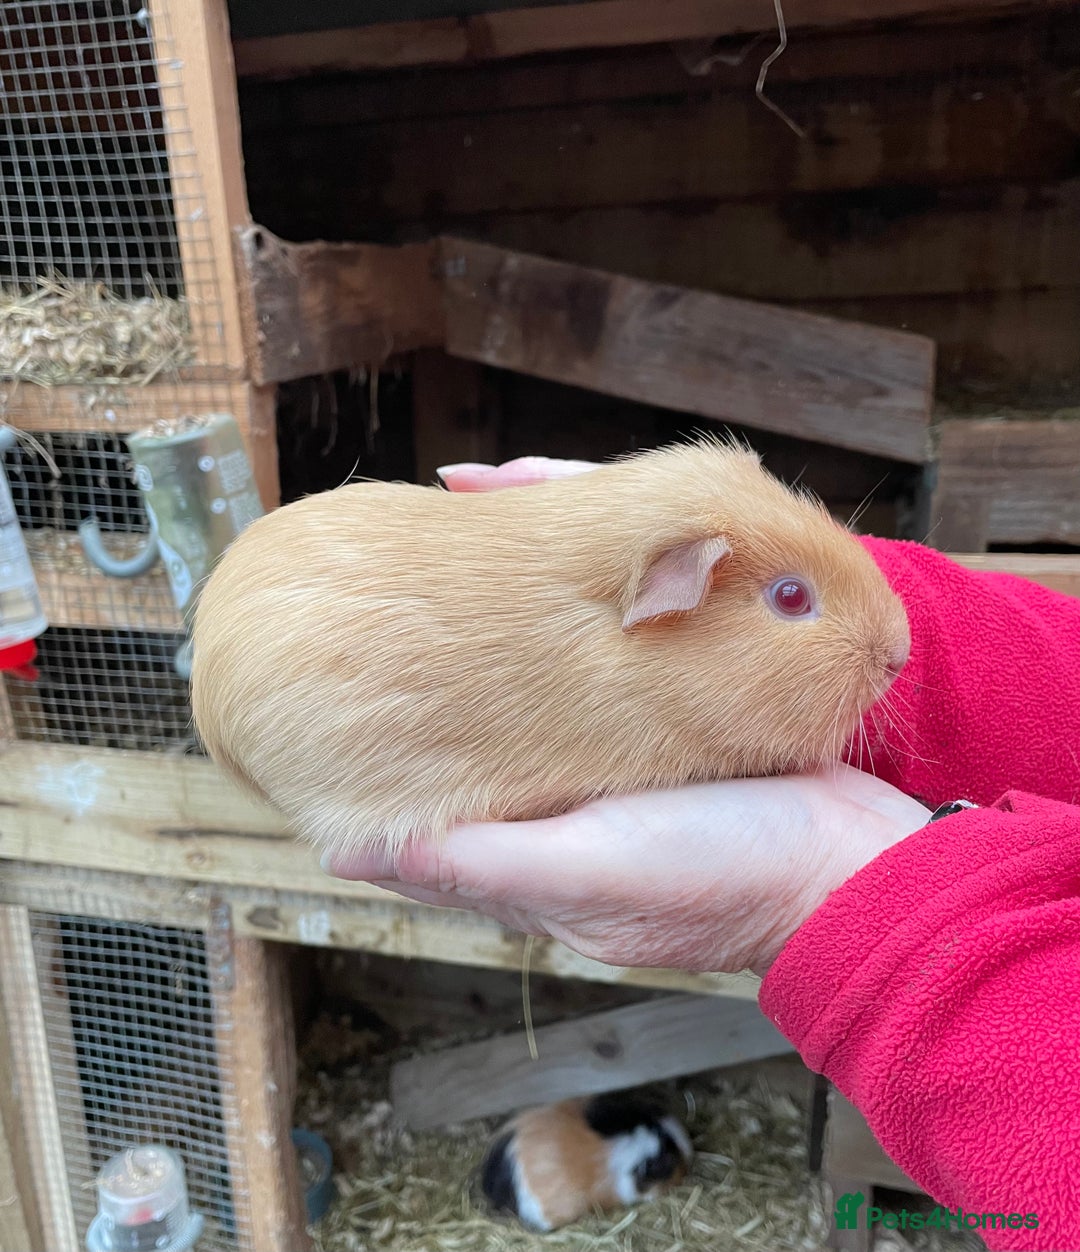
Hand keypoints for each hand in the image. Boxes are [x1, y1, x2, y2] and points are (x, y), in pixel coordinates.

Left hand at [325, 455, 928, 975]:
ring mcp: (622, 790)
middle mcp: (571, 831)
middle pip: (486, 769)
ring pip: (540, 731)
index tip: (346, 720)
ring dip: (507, 687)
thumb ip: (481, 864)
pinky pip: (603, 710)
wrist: (857, 859)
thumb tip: (350, 857)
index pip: (439, 830)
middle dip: (444, 719)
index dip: (392, 781)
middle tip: (397, 644)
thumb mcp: (592, 872)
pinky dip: (575, 676)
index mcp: (540, 872)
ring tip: (462, 619)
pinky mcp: (668, 750)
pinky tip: (556, 625)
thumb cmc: (724, 877)